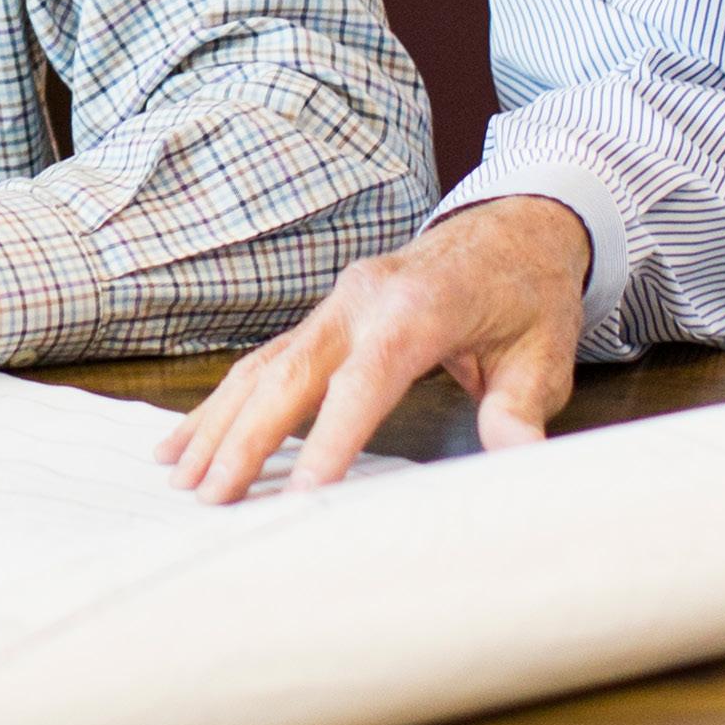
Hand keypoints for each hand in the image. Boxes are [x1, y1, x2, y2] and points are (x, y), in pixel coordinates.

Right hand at [156, 195, 591, 502]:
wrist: (514, 228)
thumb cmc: (528, 295)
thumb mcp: (544, 353)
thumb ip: (521, 408)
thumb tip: (520, 459)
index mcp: (419, 308)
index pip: (366, 379)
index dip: (332, 437)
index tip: (302, 493)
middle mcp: (364, 300)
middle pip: (293, 372)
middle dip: (248, 437)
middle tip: (212, 496)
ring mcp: (337, 305)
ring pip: (265, 365)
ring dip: (219, 421)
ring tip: (180, 476)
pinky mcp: (325, 316)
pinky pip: (265, 360)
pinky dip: (225, 401)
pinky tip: (186, 438)